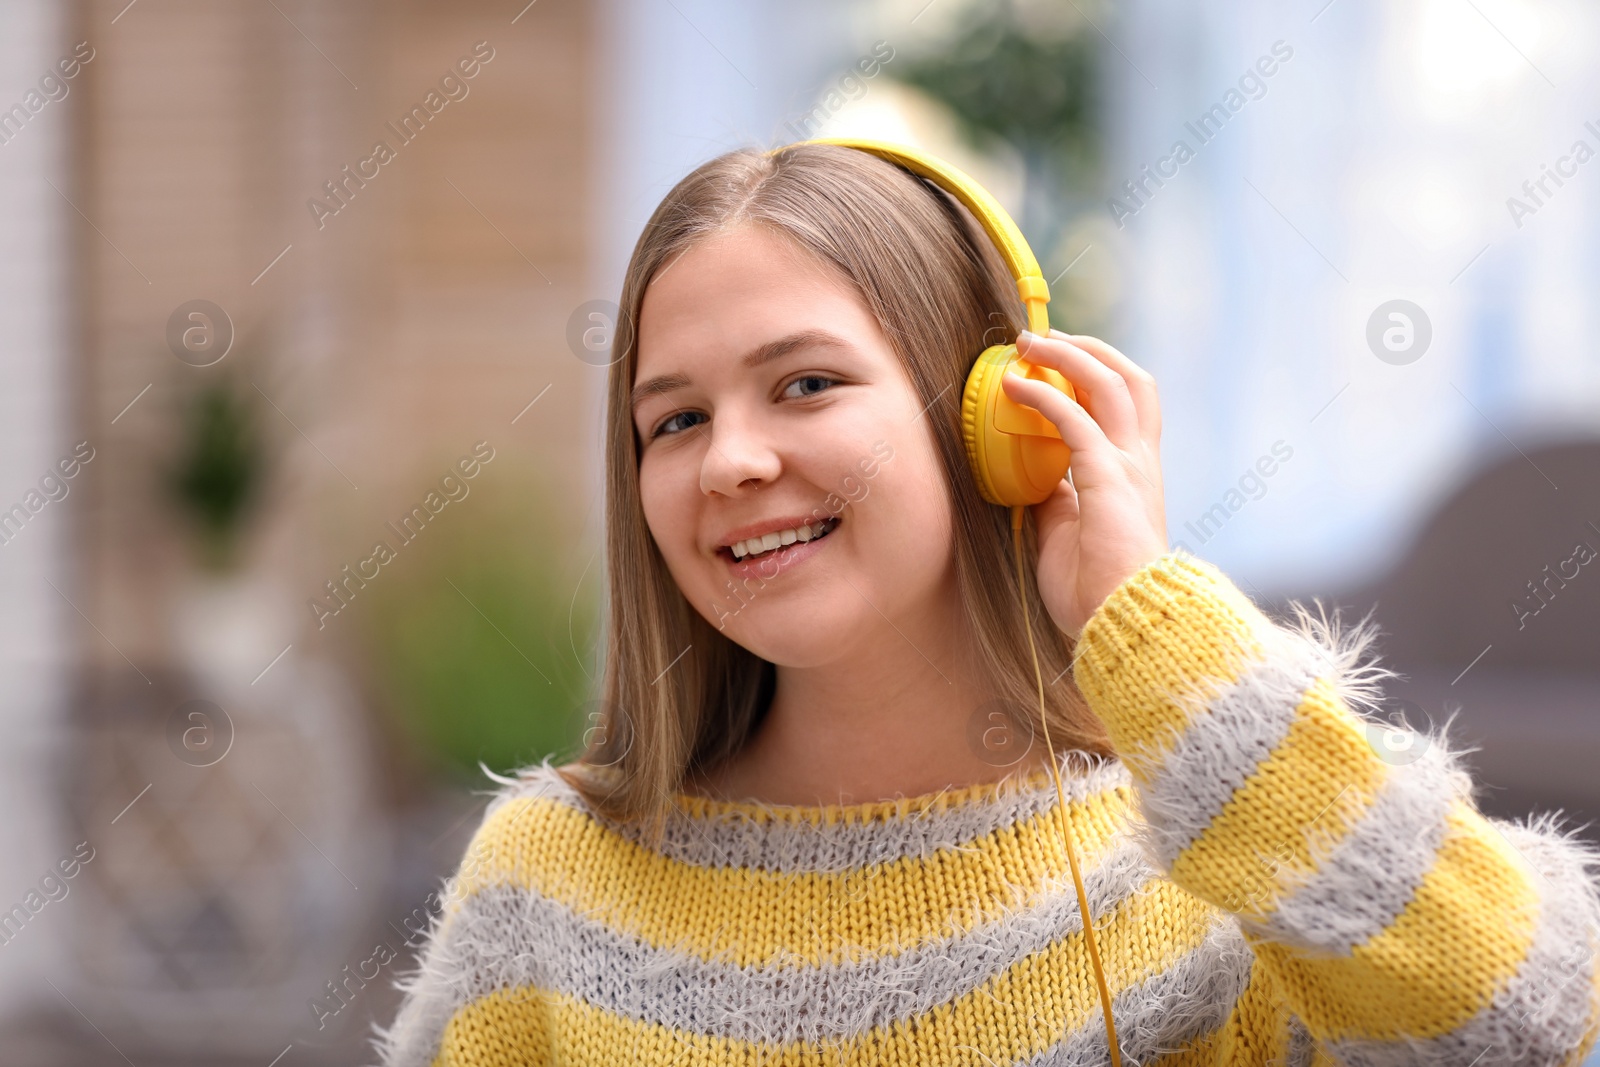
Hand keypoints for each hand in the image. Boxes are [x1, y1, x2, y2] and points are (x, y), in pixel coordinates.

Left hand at [999, 331, 1168, 637]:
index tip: (1054, 363)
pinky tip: (1014, 385)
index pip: (1127, 406)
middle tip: (1042, 339)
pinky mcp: (1109, 477)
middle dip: (1088, 350)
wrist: (1124, 625)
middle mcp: (1139, 462)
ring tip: (1027, 344)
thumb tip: (1027, 476)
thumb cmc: (1095, 593)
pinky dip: (1044, 395)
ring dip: (1067, 355)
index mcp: (1134, 475)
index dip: (1094, 375)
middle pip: (1129, 379)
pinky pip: (1075, 419)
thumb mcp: (1065, 535)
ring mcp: (1129, 466)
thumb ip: (1054, 500)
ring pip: (1110, 383)